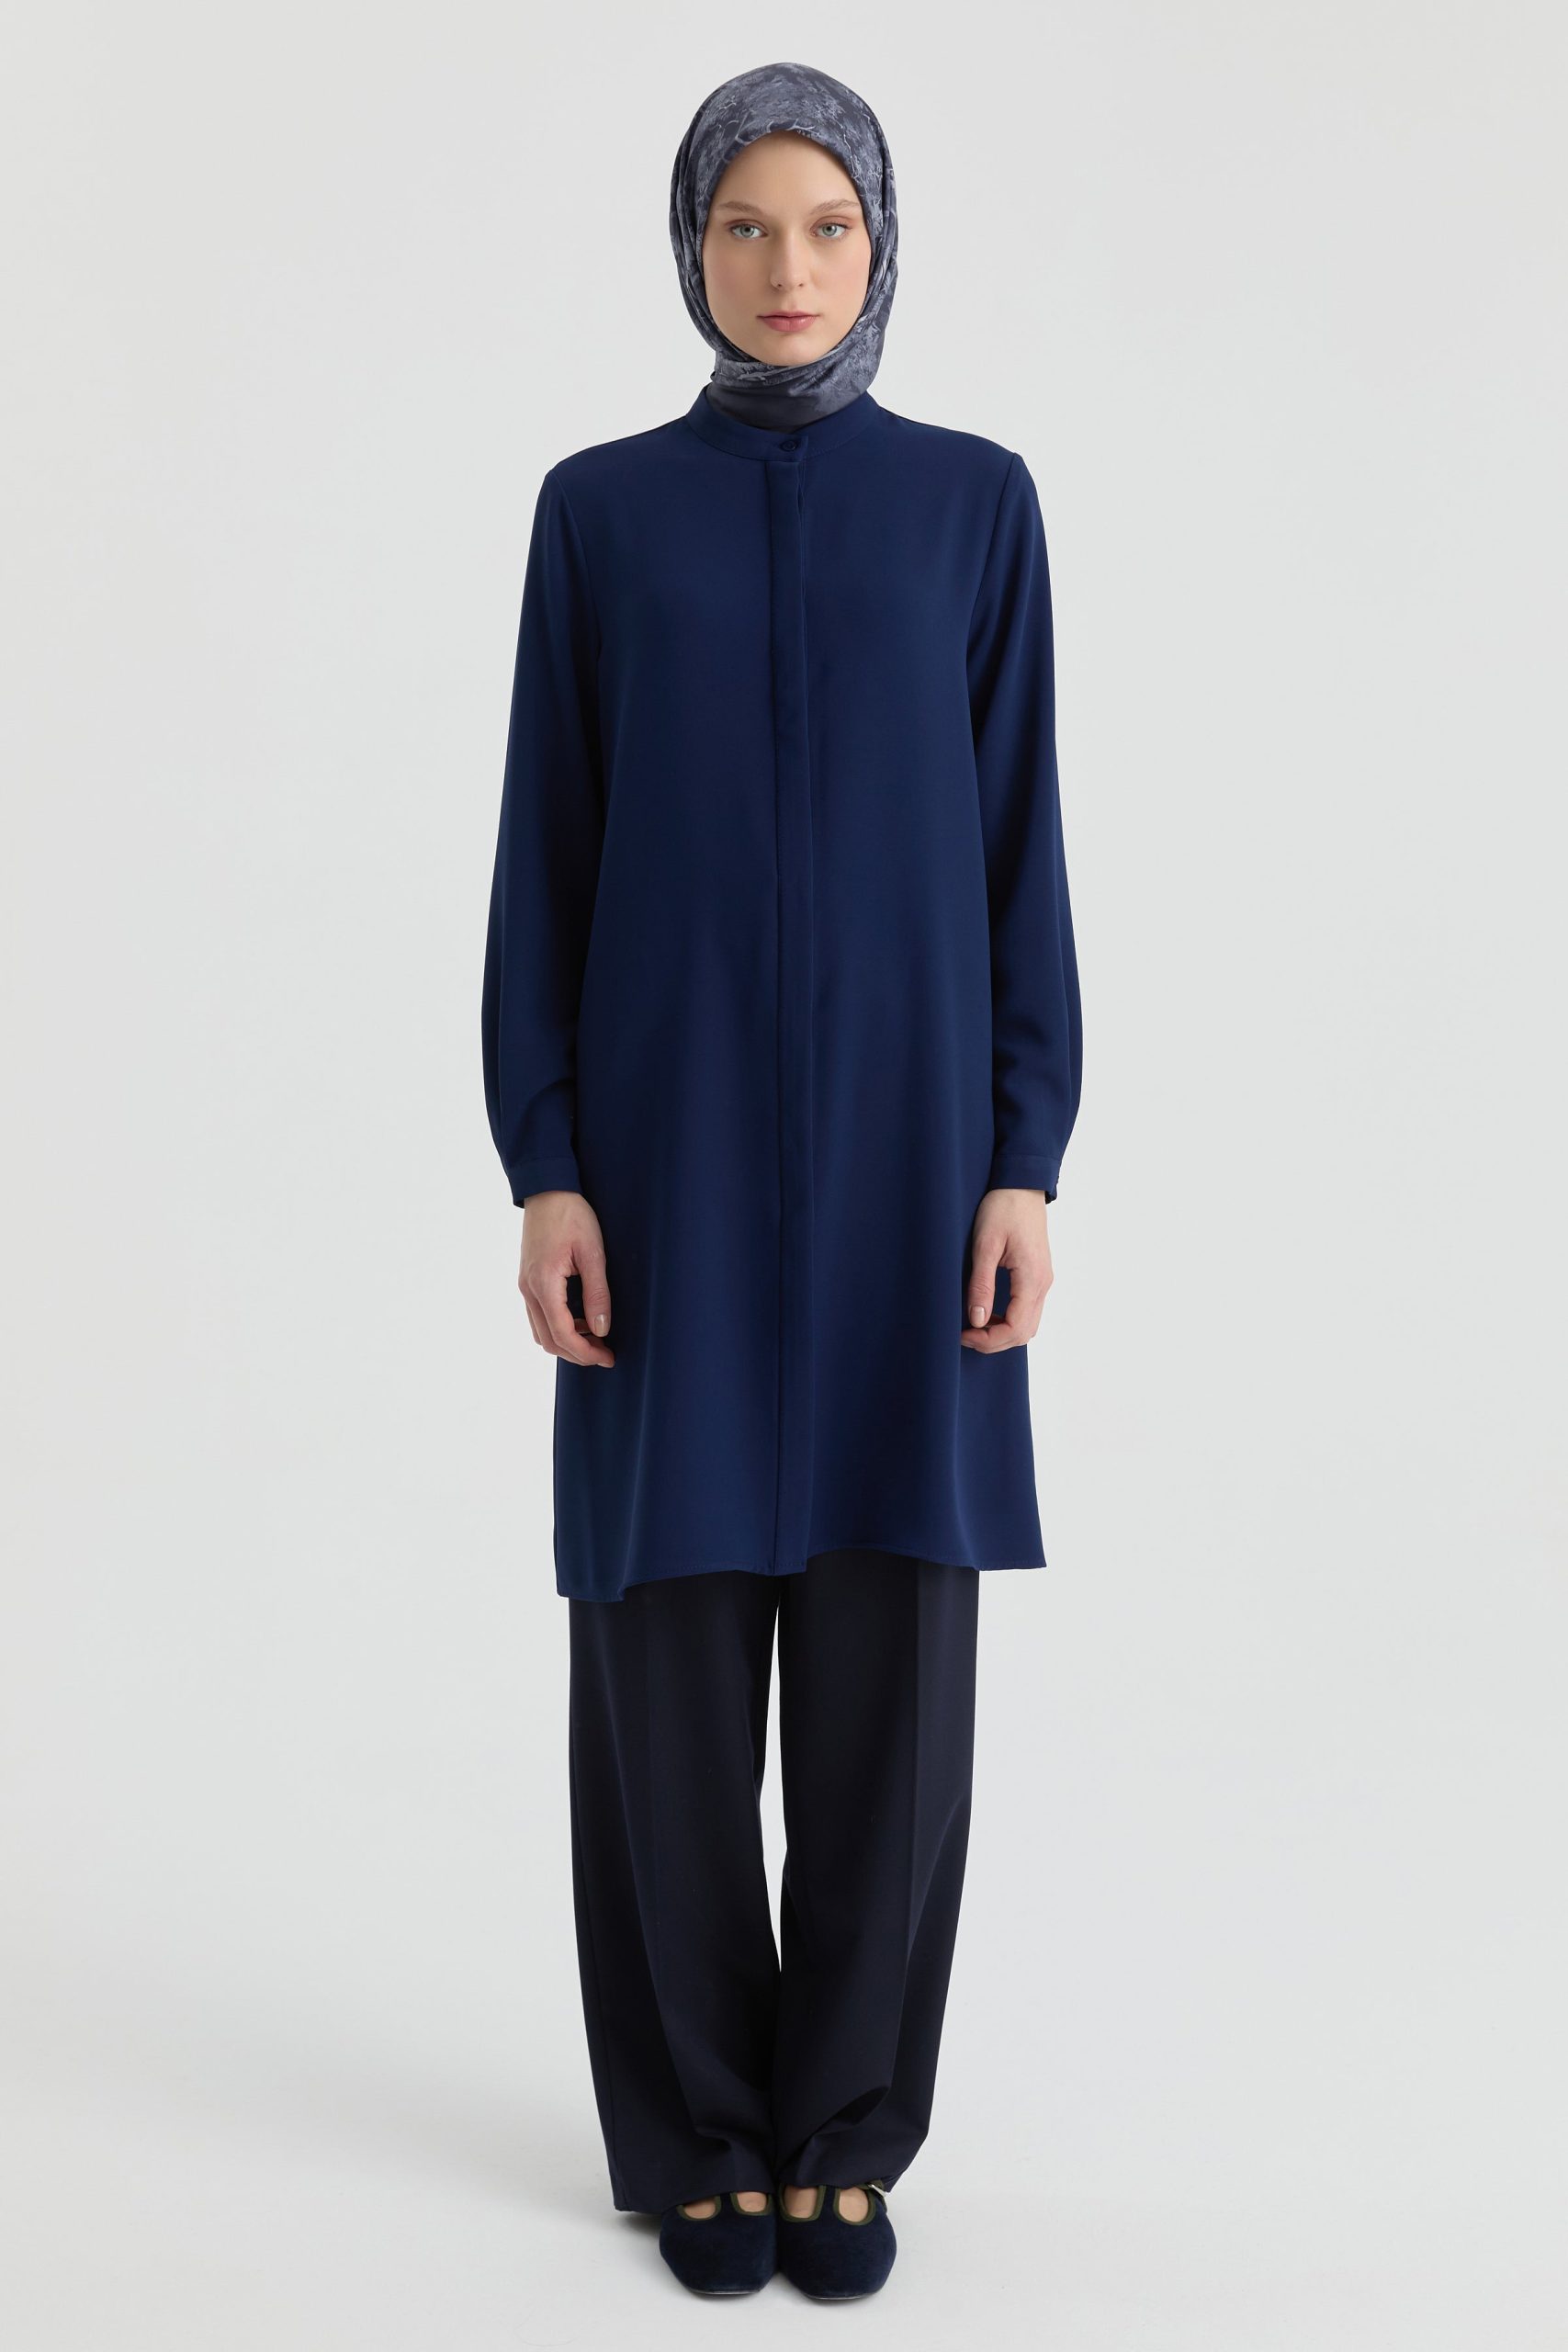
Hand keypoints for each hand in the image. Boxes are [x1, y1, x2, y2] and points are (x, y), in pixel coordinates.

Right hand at [517, 1191, 614, 1366]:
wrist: (547, 1190)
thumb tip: (601, 1328)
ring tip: (596, 1339)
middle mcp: (528, 1289)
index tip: (608, 1357)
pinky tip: (580, 1320)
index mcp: (543, 1284)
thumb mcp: (593, 1252)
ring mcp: (525, 1286)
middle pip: (549, 1340)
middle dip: (577, 1353)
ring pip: (541, 1332)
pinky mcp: (528, 1281)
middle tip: (605, 1354)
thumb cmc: (572, 1215)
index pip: (562, 1334)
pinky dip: (558, 1327)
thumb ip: (597, 1293)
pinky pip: (539, 1316)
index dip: (586, 1352)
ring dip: (567, 1342)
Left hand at [961, 1188, 1051, 1351]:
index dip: (988, 1339)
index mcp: (1032, 1279)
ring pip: (1029, 1325)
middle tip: (964, 1334)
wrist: (1021, 1184)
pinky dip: (1009, 1320)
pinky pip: (1028, 1310)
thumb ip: (982, 1285)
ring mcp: (1043, 1280)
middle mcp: (1043, 1284)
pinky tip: (988, 1312)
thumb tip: (976, 1320)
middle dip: (994, 1341)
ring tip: (973, 1325)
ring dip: (1002, 1333)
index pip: (1015, 1328)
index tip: (962, 1334)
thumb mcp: (985, 1245)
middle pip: (1024, 1333)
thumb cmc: (1002, 1208)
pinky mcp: (1038, 1275)